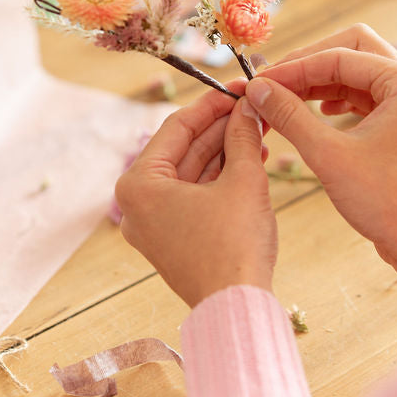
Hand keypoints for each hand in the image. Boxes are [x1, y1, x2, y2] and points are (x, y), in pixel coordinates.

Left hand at [116, 82, 276, 307]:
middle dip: (222, 127)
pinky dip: (221, 177)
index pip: (177, 127)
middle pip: (183, 149)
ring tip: (259, 128)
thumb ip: (242, 135)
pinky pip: (195, 195)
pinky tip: (251, 157)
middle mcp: (136, 204)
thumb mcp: (243, 180)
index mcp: (138, 185)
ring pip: (192, 172)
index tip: (238, 87)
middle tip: (253, 106)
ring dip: (225, 150)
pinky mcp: (173, 239)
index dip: (212, 104)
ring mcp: (153, 225)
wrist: (237, 308)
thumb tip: (248, 105)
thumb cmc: (234, 245)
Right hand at [246, 25, 396, 300]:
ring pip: (355, 71)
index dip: (294, 68)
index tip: (261, 83)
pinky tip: (315, 112)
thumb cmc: (386, 202)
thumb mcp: (327, 155)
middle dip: (309, 64)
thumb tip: (257, 90)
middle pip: (351, 49)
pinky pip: (362, 93)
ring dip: (319, 81)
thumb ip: (289, 116)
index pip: (339, 55)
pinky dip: (334, 97)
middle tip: (274, 83)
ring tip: (285, 98)